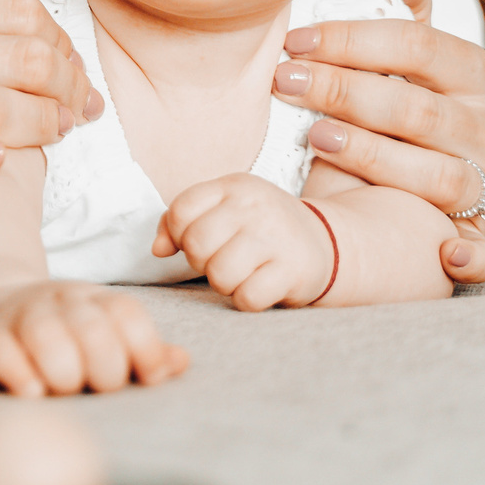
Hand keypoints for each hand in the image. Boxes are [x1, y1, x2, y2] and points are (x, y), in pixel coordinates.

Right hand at [0, 279, 186, 395]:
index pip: (129, 315)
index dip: (146, 351)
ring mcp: (20, 318)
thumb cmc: (54, 340)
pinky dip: (23, 380)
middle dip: (104, 374)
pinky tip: (32, 393)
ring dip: (64, 378)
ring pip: (51, 345)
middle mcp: (58, 303)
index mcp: (93, 301)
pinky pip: (5, 356)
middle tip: (94, 388)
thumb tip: (181, 361)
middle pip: (96, 334)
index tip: (144, 378)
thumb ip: (141, 351)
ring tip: (61, 390)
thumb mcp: (100, 336)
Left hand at [155, 175, 334, 310]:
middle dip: (201, 262)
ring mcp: (277, 237)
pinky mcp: (294, 271)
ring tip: (241, 273)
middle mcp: (256, 206)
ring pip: (219, 274)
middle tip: (220, 261)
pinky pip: (247, 297)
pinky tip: (259, 286)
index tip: (198, 241)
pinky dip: (247, 299)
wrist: (327, 242)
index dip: (179, 235)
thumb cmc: (259, 228)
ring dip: (224, 283)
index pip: (180, 210)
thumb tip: (158, 249)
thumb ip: (180, 222)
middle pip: (197, 244)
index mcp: (234, 186)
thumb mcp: (223, 210)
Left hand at [280, 0, 484, 285]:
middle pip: (419, 109)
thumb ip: (396, 6)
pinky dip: (468, 255)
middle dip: (344, 91)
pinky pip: (481, 251)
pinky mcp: (476, 234)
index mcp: (471, 72)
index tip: (295, 40)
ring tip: (317, 137)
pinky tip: (444, 255)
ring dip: (375, 157)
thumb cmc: (392, 110)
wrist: (404, 185)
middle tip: (284, 82)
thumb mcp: (395, 55)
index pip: (420, 45)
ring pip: (438, 174)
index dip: (353, 40)